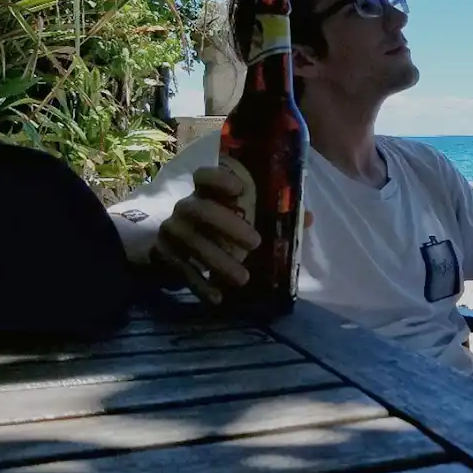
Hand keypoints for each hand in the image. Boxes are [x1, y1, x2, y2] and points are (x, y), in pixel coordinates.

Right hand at [151, 166, 260, 303]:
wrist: (177, 251)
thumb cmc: (220, 228)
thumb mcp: (243, 218)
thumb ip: (272, 215)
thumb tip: (307, 217)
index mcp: (205, 192)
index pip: (204, 175)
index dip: (219, 178)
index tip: (240, 189)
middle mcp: (185, 206)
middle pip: (200, 209)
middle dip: (227, 224)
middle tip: (256, 243)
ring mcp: (172, 230)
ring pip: (192, 242)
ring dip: (218, 260)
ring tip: (243, 278)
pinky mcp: (164, 254)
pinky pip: (181, 269)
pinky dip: (200, 284)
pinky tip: (218, 296)